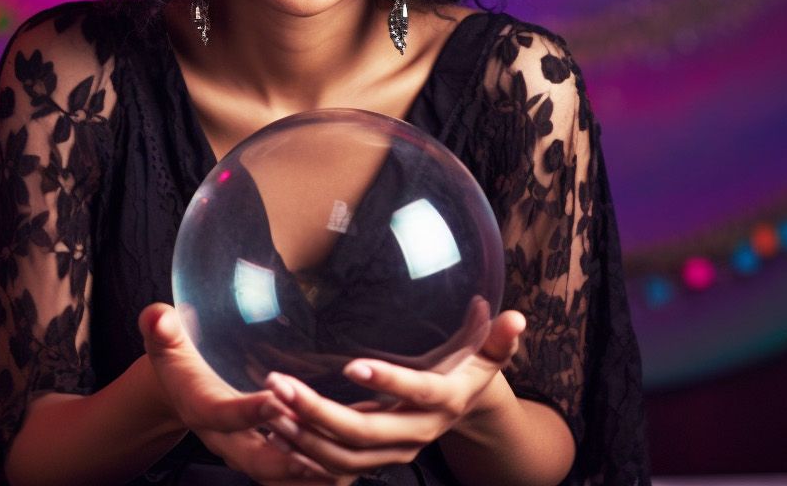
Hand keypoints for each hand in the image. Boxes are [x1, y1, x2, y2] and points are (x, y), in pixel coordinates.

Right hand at [138, 303, 346, 484]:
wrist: (180, 387)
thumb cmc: (179, 356)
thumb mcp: (167, 339)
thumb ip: (161, 328)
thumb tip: (157, 317)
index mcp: (200, 407)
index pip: (222, 415)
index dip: (248, 412)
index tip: (277, 401)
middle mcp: (222, 436)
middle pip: (253, 459)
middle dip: (286, 462)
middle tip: (321, 457)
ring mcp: (243, 448)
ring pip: (275, 472)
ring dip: (306, 472)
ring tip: (344, 465)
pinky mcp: (261, 450)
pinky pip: (287, 471)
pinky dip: (313, 470)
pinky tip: (346, 459)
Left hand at [259, 309, 526, 478]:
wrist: (463, 415)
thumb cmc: (467, 371)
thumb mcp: (485, 355)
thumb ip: (497, 339)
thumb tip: (516, 317)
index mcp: (443, 402)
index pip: (415, 393)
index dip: (386, 382)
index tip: (351, 365)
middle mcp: (416, 434)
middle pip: (364, 432)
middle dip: (318, 411)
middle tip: (279, 384)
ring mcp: (392, 453)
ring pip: (342, 457)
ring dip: (302, 435)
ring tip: (269, 405)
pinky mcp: (371, 462)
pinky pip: (333, 469)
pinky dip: (301, 453)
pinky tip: (272, 429)